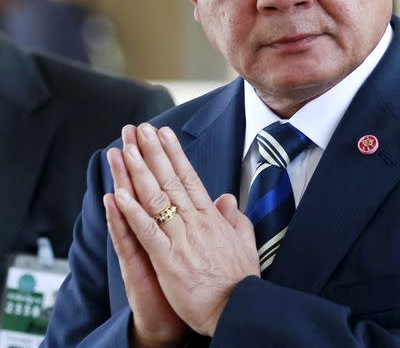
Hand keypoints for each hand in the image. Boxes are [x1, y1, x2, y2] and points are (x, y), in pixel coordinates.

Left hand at [111, 123, 259, 336]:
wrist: (239, 306)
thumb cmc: (240, 279)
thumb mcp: (245, 242)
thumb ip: (234, 219)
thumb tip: (227, 199)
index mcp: (212, 218)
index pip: (190, 178)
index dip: (175, 154)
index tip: (164, 134)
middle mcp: (196, 222)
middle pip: (171, 180)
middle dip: (153, 152)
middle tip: (140, 129)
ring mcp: (181, 239)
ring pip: (157, 198)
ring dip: (139, 172)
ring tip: (126, 148)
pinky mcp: (168, 259)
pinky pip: (147, 231)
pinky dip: (132, 212)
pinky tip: (119, 194)